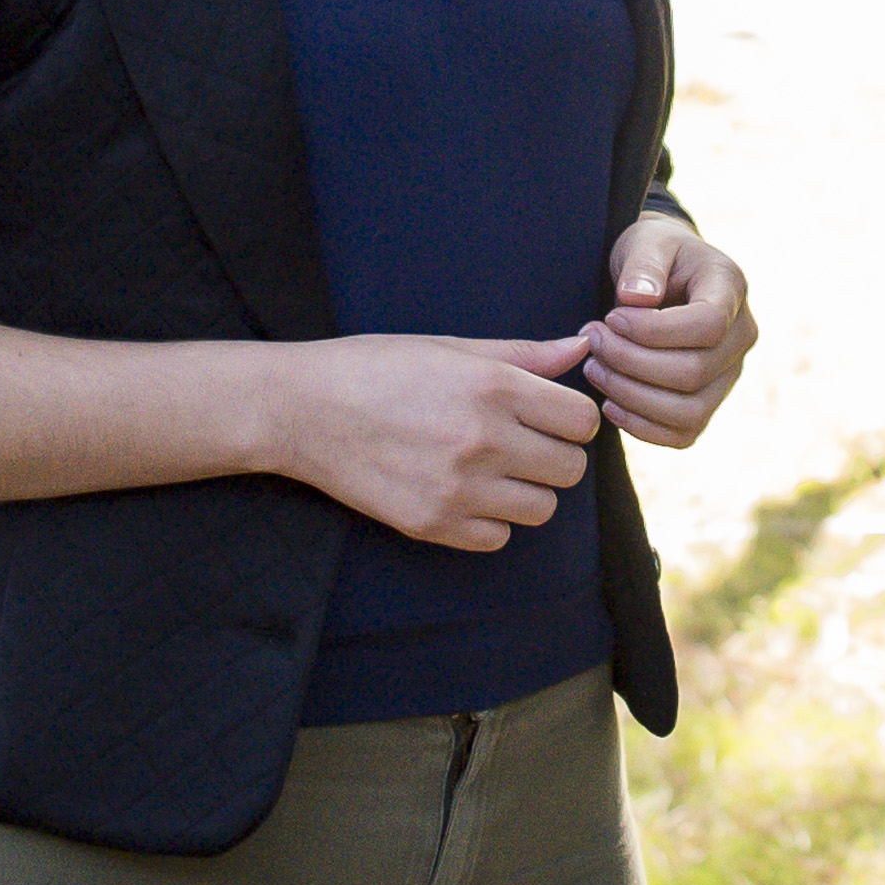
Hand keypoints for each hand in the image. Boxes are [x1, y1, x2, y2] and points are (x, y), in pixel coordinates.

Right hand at [274, 333, 601, 550]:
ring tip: (494, 471)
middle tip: (524, 445)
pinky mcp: (431, 523)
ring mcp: (458, 488)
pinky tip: (465, 494)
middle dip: (555, 456)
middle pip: (570, 469)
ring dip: (526, 491)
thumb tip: (582, 346)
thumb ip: (524, 353)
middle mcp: (483, 440)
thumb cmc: (377, 367)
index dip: (571, 419)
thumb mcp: (451, 347)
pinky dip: (490, 521)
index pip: (581, 421)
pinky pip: (498, 538)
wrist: (302, 409)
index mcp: (494, 387)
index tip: (551, 418)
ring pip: (542, 509)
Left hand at [587, 216, 757, 448]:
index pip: (709, 325)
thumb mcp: (647, 241)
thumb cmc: (654, 256)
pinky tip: (609, 402)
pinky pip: (683, 434)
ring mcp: (728, 375)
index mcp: (731, 289)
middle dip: (631, 362)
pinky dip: (641, 427)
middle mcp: (741, 337)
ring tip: (595, 368)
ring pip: (689, 411)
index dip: (654, 330)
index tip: (612, 316)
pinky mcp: (708, 403)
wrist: (662, 275)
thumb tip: (637, 299)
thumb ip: (644, 263)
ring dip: (632, 396)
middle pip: (694, 372)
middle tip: (591, 340)